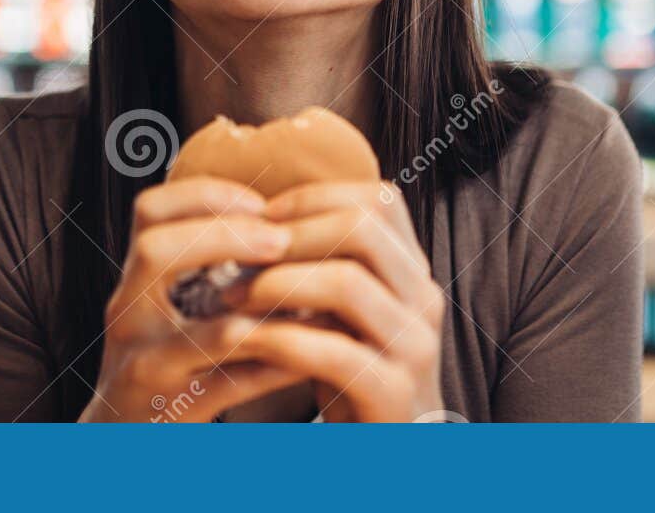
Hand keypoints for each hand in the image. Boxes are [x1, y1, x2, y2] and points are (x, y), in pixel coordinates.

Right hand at [79, 177, 307, 421]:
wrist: (115, 444)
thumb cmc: (159, 364)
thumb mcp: (161, 309)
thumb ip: (200, 268)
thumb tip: (284, 220)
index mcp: (134, 282)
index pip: (149, 212)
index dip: (205, 195)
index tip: (259, 202)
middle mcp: (130, 317)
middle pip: (158, 250)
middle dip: (227, 236)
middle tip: (280, 240)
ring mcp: (147, 367)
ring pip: (214, 332)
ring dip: (275, 310)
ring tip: (315, 297)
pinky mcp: (174, 412)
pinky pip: (238, 386)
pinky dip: (281, 365)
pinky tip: (313, 352)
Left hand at [231, 179, 445, 421]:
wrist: (386, 455)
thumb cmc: (350, 380)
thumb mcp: (342, 315)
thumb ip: (320, 269)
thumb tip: (254, 223)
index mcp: (412, 272)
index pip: (376, 200)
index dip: (311, 199)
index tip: (258, 219)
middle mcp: (423, 300)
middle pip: (362, 228)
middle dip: (288, 234)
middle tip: (238, 254)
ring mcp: (415, 347)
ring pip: (347, 283)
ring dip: (276, 283)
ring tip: (231, 298)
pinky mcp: (394, 394)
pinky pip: (334, 351)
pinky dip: (280, 339)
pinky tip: (246, 342)